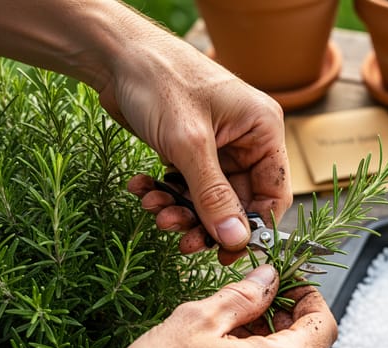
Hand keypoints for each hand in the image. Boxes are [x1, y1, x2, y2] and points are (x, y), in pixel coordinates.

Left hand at [110, 36, 292, 264]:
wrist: (114, 54)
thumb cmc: (160, 81)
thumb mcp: (189, 144)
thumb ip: (213, 196)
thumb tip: (236, 240)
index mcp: (263, 131)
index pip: (273, 194)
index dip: (251, 228)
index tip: (225, 253)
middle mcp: (246, 140)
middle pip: (237, 201)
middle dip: (205, 220)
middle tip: (180, 238)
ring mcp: (217, 146)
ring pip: (207, 198)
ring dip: (180, 209)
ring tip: (154, 208)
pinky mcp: (190, 150)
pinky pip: (185, 186)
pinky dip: (164, 192)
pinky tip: (142, 187)